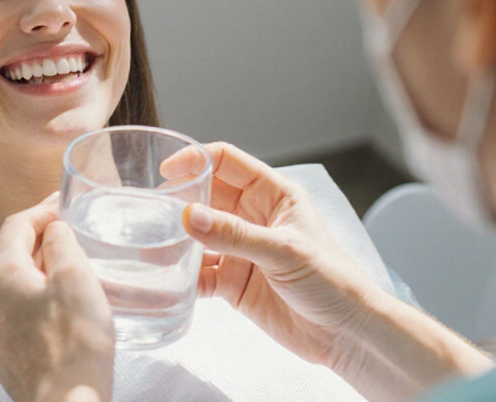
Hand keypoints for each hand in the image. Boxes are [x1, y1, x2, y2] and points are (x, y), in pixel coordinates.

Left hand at [0, 194, 114, 401]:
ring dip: (39, 279)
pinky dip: (35, 308)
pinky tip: (60, 316)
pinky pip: (15, 319)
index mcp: (0, 276)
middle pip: (13, 258)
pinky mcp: (0, 357)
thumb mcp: (76, 277)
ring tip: (72, 280)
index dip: (42, 211)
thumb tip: (53, 230)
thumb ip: (62, 243)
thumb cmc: (75, 344)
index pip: (17, 226)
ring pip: (13, 291)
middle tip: (73, 240)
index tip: (62, 205)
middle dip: (43, 246)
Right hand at [166, 143, 378, 368]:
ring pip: (199, 237)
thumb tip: (190, 215)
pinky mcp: (233, 283)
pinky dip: (183, 277)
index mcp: (273, 195)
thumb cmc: (332, 280)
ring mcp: (241, 251)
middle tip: (150, 210)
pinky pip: (200, 274)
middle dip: (179, 201)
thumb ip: (235, 234)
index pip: (228, 163)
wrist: (346, 334)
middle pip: (207, 197)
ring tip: (149, 247)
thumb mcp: (284, 250)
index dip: (197, 160)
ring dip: (176, 242)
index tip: (167, 169)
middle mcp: (254, 218)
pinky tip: (167, 280)